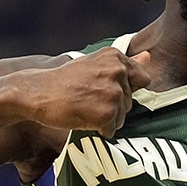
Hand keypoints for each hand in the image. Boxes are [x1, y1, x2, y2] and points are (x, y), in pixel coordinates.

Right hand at [21, 47, 150, 137]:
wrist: (37, 92)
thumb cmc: (64, 80)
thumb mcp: (95, 63)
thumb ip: (126, 62)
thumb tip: (149, 55)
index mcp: (116, 58)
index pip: (142, 78)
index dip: (126, 89)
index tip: (106, 91)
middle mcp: (118, 72)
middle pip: (130, 102)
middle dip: (113, 106)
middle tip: (87, 100)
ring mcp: (113, 93)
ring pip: (122, 117)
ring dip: (105, 119)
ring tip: (84, 108)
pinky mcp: (106, 113)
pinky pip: (111, 130)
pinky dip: (99, 130)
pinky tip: (82, 119)